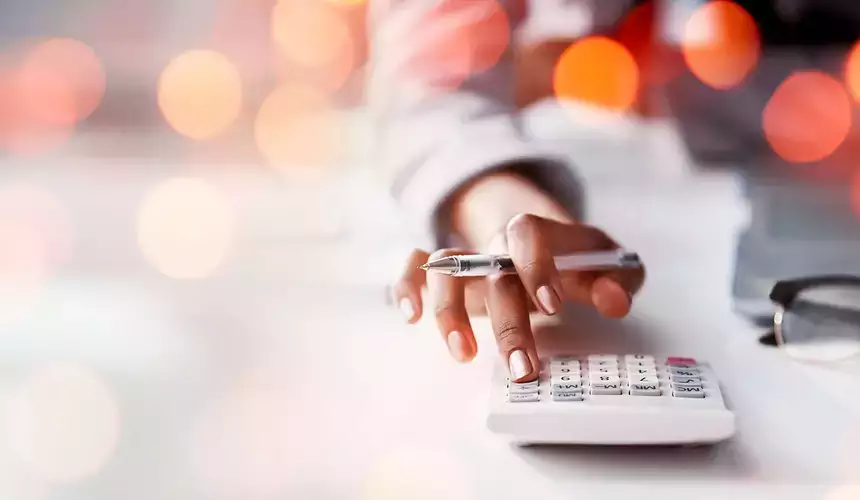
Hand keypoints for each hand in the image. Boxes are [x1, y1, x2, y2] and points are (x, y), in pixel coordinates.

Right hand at [392, 213, 645, 381]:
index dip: (536, 266)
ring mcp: (469, 258)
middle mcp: (497, 244)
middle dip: (508, 323)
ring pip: (446, 269)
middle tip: (523, 366)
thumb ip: (618, 280)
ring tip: (465, 354)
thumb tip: (614, 301)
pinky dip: (408, 286)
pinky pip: (415, 267)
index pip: (528, 233)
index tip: (551, 306)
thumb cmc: (575, 259)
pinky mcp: (447, 274)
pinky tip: (412, 316)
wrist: (539, 238)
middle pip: (493, 271)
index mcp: (538, 234)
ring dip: (451, 311)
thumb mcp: (609, 263)